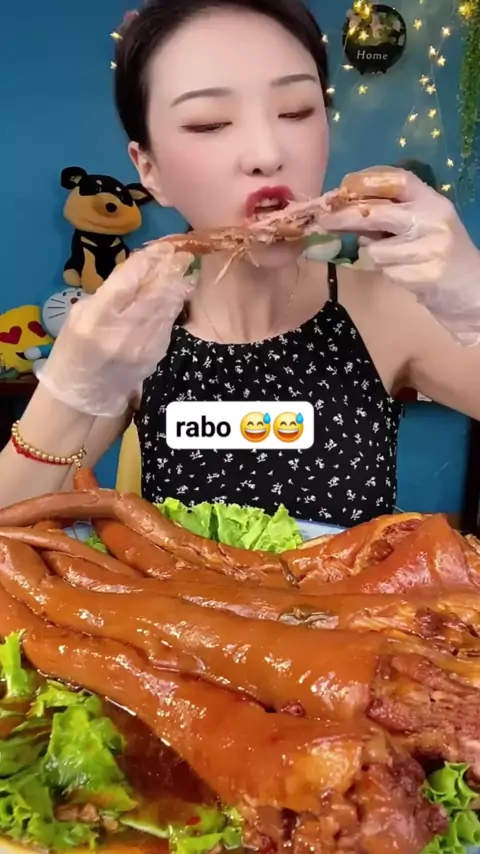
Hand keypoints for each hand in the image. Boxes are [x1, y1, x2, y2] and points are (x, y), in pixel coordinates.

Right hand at [38, 242, 194, 416]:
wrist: (85, 394)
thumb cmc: (75, 349)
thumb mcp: (80, 314)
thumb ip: (107, 293)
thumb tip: (137, 271)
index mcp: (96, 317)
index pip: (128, 281)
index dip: (148, 261)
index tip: (162, 247)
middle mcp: (122, 331)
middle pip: (155, 293)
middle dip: (171, 271)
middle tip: (183, 253)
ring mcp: (143, 345)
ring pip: (167, 308)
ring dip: (177, 287)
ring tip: (185, 269)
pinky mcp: (156, 355)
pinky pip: (168, 324)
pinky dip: (173, 307)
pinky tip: (177, 296)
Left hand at [318, 166, 479, 345]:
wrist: (471, 288)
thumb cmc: (441, 252)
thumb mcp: (425, 224)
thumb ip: (393, 214)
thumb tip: (347, 208)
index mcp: (433, 201)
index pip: (398, 180)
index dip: (368, 180)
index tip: (344, 185)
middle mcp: (431, 219)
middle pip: (376, 213)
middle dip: (345, 217)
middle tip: (324, 219)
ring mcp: (429, 248)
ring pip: (376, 250)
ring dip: (376, 256)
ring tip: (397, 258)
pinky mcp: (424, 274)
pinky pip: (386, 272)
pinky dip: (389, 273)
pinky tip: (407, 273)